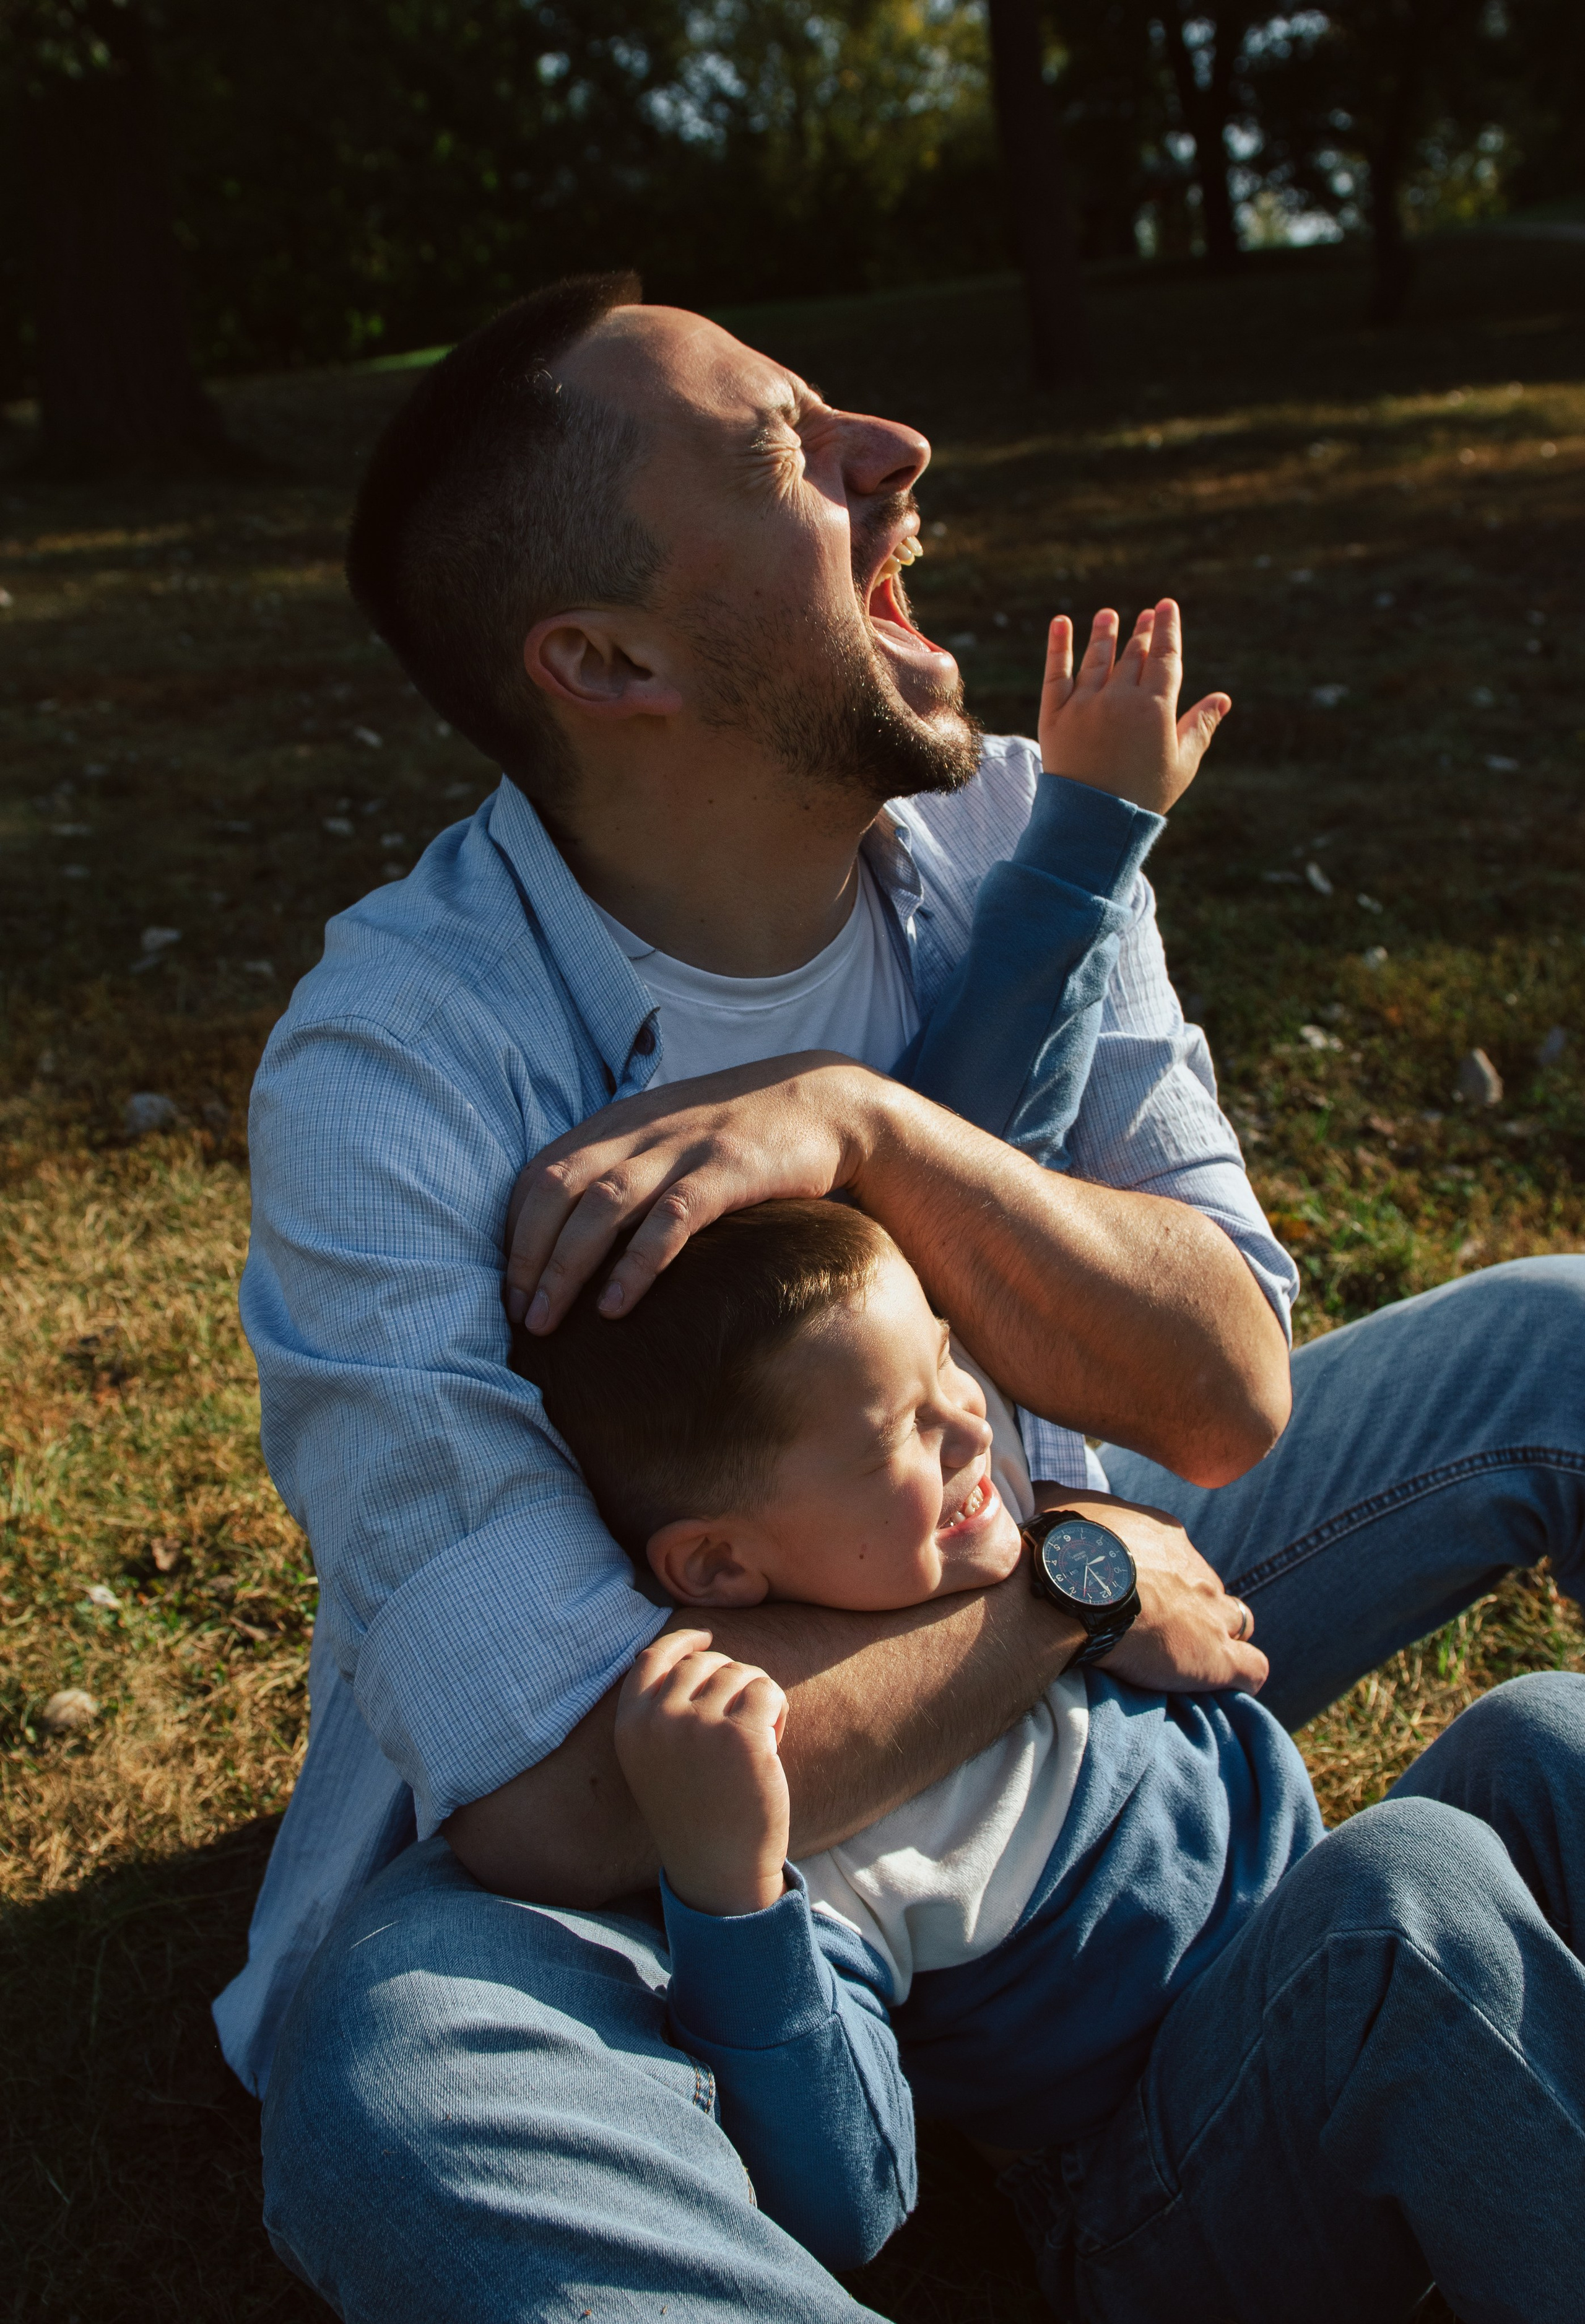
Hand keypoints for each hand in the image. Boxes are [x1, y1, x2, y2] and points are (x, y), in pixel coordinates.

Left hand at [505, 1052, 887, 1331]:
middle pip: (556, 1189)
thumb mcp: (672, 1139)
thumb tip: (579, 1241)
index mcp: (619, 1123)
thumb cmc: (743, 1135)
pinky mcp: (728, 1169)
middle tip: (516, 1315)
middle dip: (525, 1256)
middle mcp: (640, 1131)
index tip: (506, 1288)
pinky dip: (636, 1263)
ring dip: (564, 1267)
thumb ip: (627, 1172)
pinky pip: (670, 1219)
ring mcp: (684, 1148)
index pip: (540, 1173)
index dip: (513, 1231)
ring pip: (601, 1204)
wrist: (829, 1103)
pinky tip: (616, 1306)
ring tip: (545, 1322)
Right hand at [614, 1629, 790, 1915]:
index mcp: (631, 1724)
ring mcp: (699, 1725)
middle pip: (705, 1661)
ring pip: (741, 1673)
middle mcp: (659, 1719)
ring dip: (757, 1699)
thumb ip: (661, 1709)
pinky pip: (768, 1690)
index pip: (652, 1656)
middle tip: (740, 1725)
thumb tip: (697, 1650)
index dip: (683, 1641)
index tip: (707, 1637)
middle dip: (731, 1682)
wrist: (718, 1867)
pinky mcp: (742, 1735)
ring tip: (755, 1741)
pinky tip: (772, 1743)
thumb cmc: (694, 1809)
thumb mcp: (655, 1758)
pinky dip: (778, 1709)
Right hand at [1032, 1489, 1267, 1692]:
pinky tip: (1222, 1685)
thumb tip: (1047, 1495)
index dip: (1159, 1577)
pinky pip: (1253, 1668)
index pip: (1177, 1556)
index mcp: (1165, 1536)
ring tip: (1189, 1658)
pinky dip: (1241, 1676)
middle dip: (1189, 1607)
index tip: (1131, 1592)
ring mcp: (1212, 1613)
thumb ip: (1060, 1501)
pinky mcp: (1218, 1658)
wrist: (1072, 1587)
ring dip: (1220, 1637)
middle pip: (1207, 1589)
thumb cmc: (1059, 1546)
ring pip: (1239, 1621)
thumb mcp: (1053, 1505)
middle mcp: (1197, 1570)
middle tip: (1153, 1628)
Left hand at [1037, 599, 1228, 814]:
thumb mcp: (1181, 764)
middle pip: (1133, 655)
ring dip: (1104, 633)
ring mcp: (1085, 705)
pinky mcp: (1055, 716)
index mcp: (1154, 708)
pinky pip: (1056, 673)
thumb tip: (1222, 698)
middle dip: (1141, 633)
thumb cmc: (1144, 796)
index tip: (1166, 607)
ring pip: (1097, 659)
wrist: (1093, 823)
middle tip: (1144, 615)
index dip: (1167, 629)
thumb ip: (1200, 726)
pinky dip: (1058, 646)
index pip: (1165, 658)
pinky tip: (1062, 622)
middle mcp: (1119, 699)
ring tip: (1108, 616)